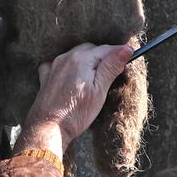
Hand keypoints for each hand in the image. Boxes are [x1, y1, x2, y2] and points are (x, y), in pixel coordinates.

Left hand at [14, 43, 132, 155]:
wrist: (49, 128)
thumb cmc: (76, 112)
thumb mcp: (100, 91)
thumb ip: (111, 67)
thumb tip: (125, 49)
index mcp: (81, 59)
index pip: (106, 49)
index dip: (119, 53)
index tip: (131, 55)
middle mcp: (66, 58)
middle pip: (90, 49)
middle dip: (103, 56)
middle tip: (113, 70)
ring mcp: (54, 66)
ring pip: (75, 55)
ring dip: (86, 60)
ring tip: (94, 75)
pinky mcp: (46, 77)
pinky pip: (58, 63)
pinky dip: (67, 66)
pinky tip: (70, 76)